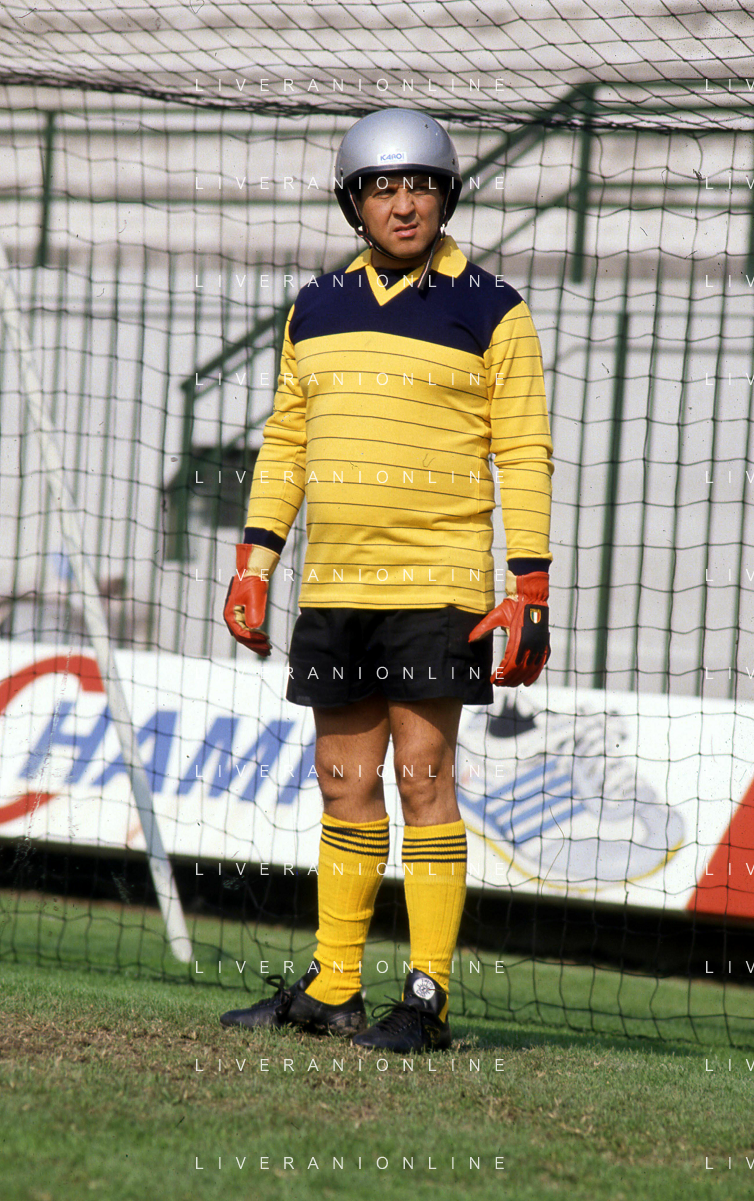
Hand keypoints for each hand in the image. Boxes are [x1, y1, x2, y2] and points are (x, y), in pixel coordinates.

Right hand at [223, 544, 278, 656]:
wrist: (253, 570)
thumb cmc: (253, 581)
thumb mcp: (254, 596)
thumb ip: (253, 612)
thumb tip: (253, 628)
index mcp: (230, 614)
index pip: (240, 633)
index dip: (253, 640)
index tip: (266, 640)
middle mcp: (231, 617)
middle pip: (242, 637)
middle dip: (255, 645)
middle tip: (268, 650)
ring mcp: (236, 616)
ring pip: (244, 635)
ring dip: (255, 642)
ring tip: (267, 648)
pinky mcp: (242, 614)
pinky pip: (247, 629)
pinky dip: (255, 635)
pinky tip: (264, 638)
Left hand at [468, 570, 549, 686]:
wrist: (531, 596)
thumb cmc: (512, 606)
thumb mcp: (495, 616)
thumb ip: (482, 629)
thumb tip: (470, 640)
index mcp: (517, 639)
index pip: (508, 665)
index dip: (500, 675)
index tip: (492, 681)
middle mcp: (530, 645)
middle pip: (518, 670)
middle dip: (508, 680)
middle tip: (499, 685)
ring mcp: (538, 645)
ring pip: (529, 669)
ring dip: (519, 679)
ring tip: (509, 685)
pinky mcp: (544, 644)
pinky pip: (540, 664)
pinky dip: (534, 674)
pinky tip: (527, 682)